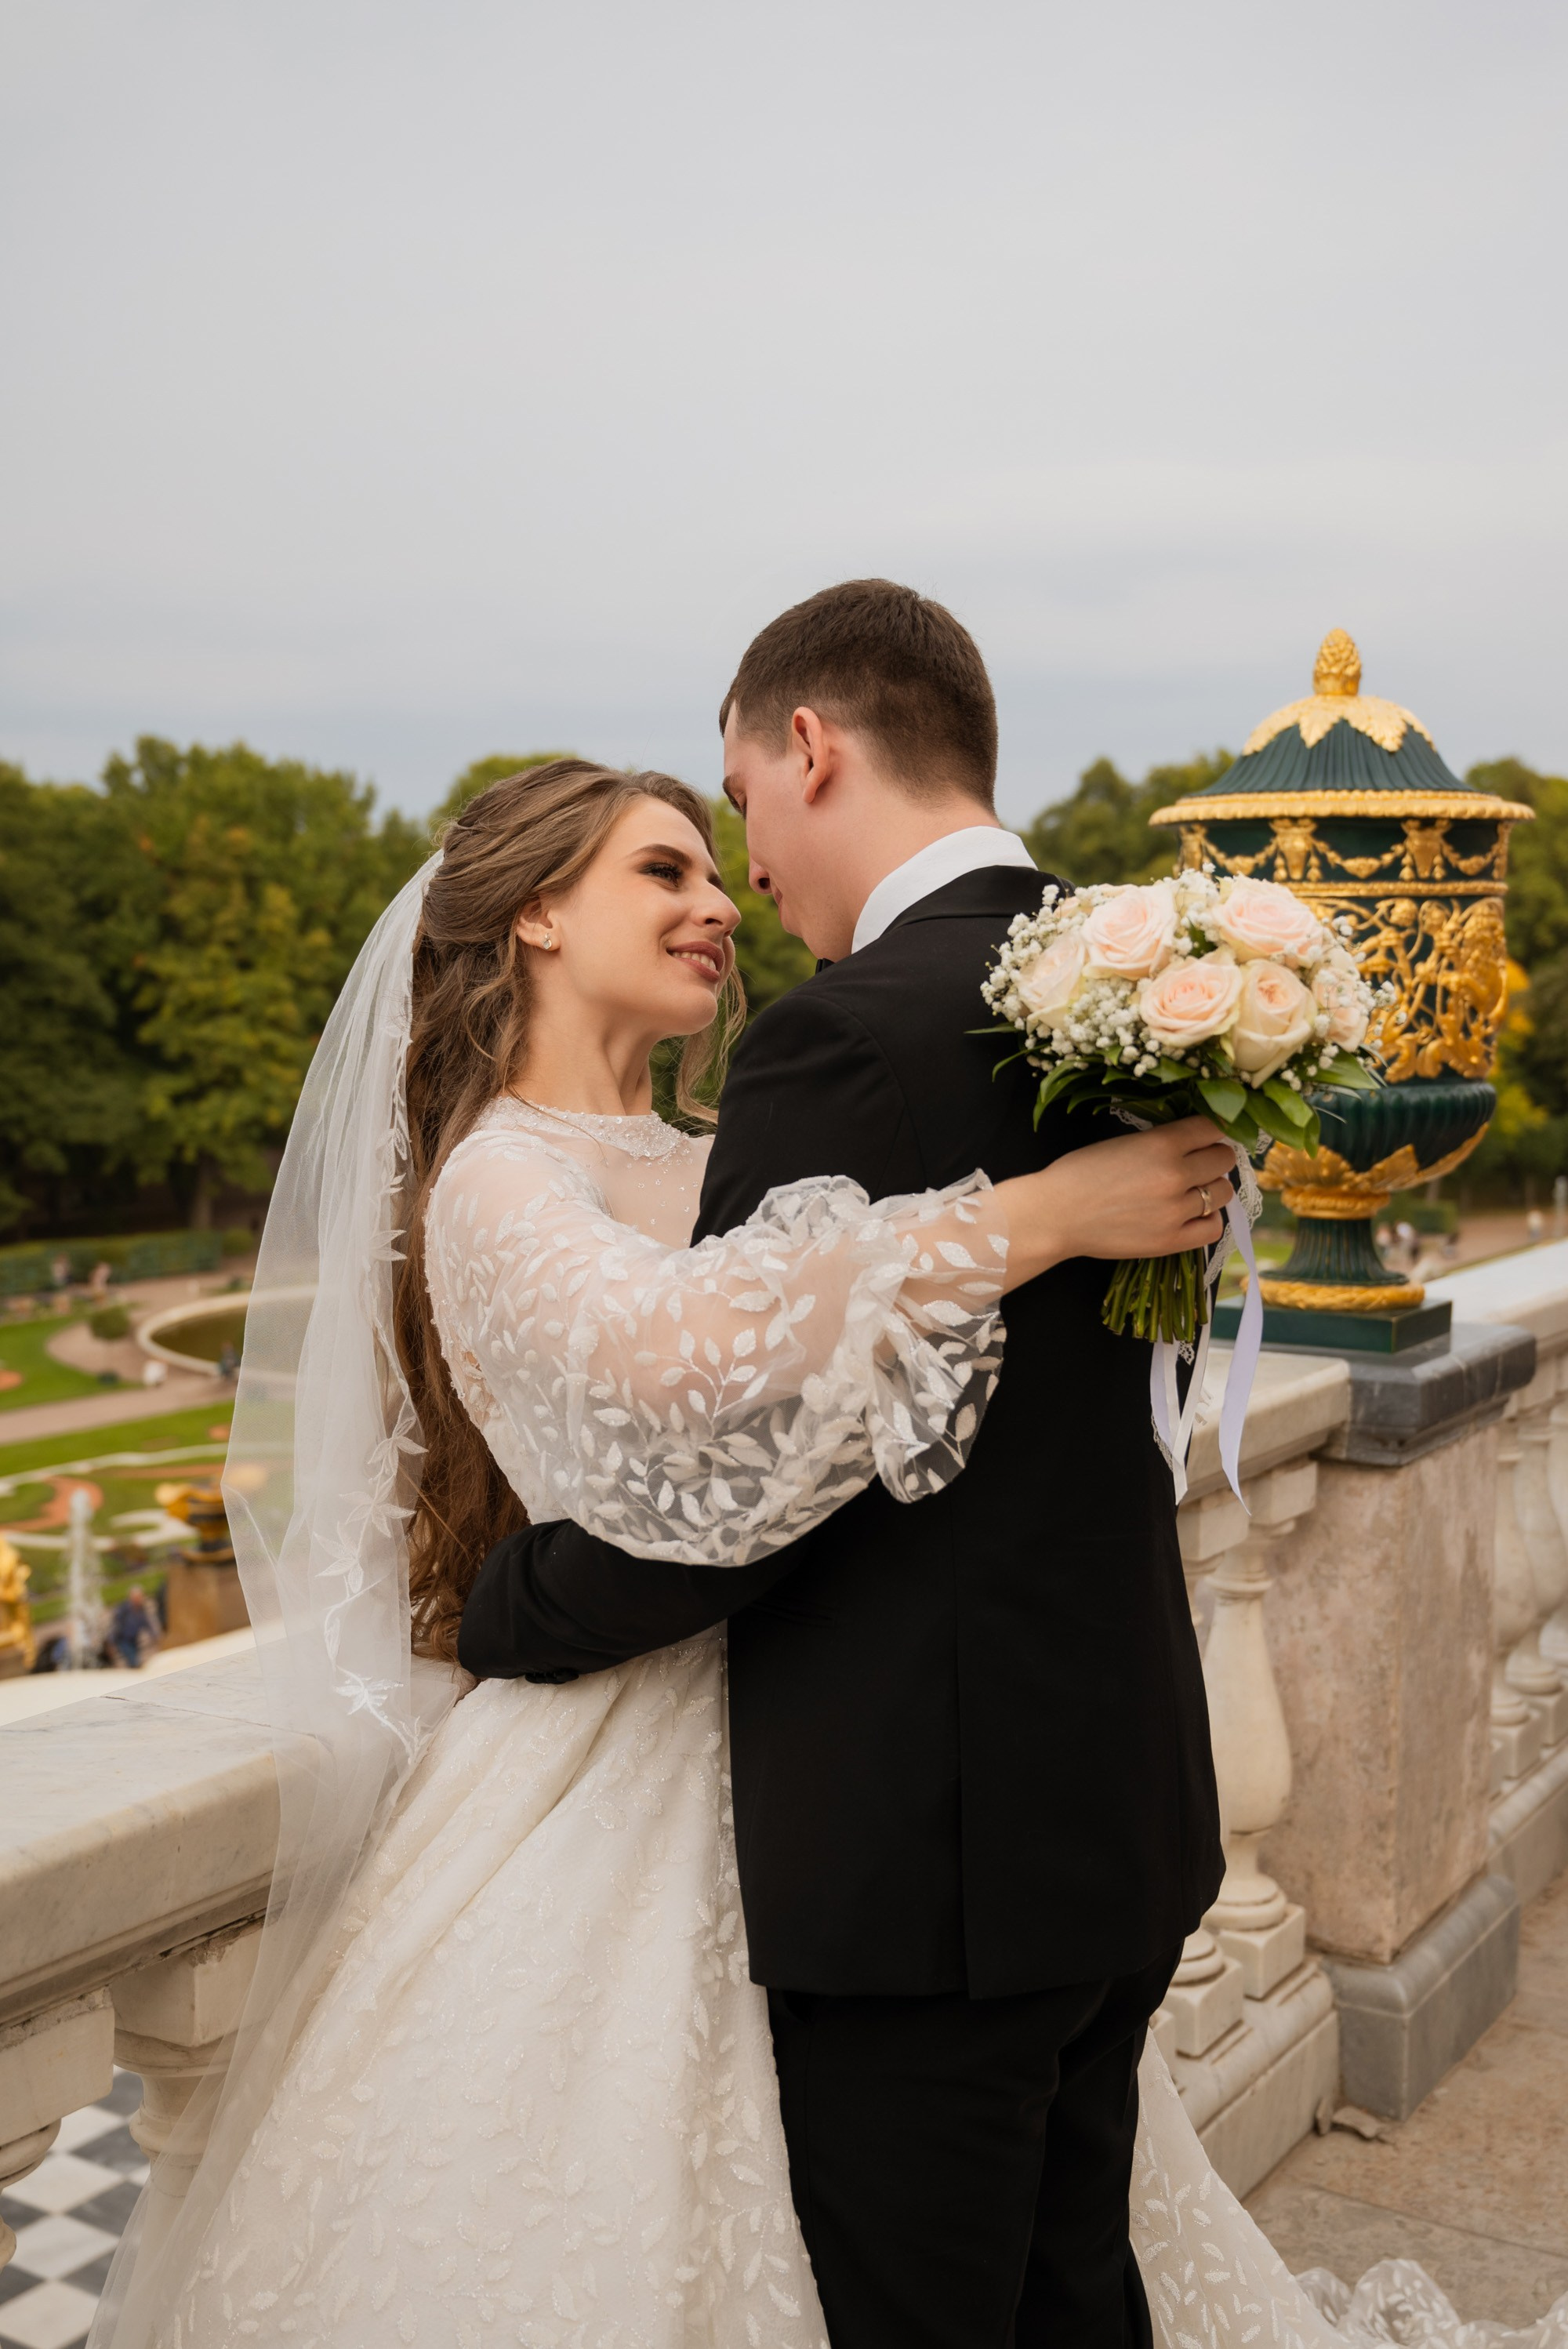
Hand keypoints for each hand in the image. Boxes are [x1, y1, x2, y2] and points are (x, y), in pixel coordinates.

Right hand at [994, 1117, 1235, 1290]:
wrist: (1054, 1215)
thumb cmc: (1080, 1173)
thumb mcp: (1123, 1142)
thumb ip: (1162, 1140)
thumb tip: (1196, 1140)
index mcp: (1161, 1144)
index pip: (1212, 1127)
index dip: (1210, 1129)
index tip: (1204, 1135)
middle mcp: (1175, 1176)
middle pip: (1223, 1159)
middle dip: (1213, 1156)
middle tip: (1197, 1161)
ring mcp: (1175, 1211)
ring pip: (1223, 1192)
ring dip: (1212, 1186)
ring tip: (1193, 1189)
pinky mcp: (1170, 1241)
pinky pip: (1213, 1228)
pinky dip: (1208, 1218)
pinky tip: (1192, 1213)